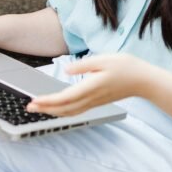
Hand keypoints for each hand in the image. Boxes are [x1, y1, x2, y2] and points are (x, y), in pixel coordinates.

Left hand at [26, 53, 151, 116]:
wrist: (142, 80)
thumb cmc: (125, 67)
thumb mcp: (103, 59)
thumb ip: (83, 66)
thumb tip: (67, 70)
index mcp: (91, 87)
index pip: (64, 98)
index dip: (48, 101)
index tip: (34, 101)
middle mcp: (91, 98)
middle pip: (64, 108)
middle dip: (45, 109)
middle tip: (29, 107)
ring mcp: (94, 102)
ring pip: (70, 112)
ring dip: (53, 111)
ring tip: (39, 108)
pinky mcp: (97, 102)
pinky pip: (76, 110)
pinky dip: (63, 111)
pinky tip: (58, 108)